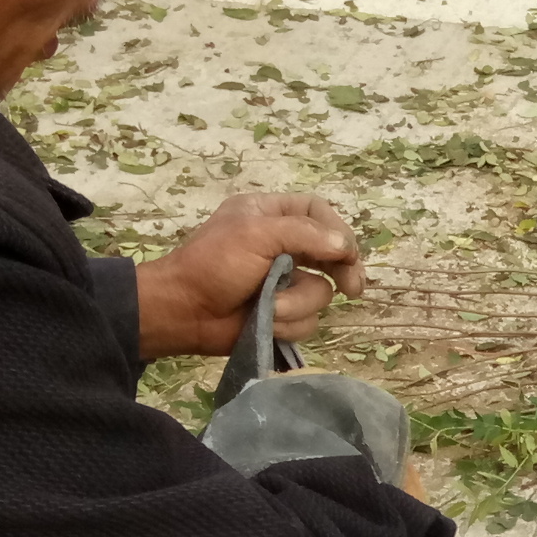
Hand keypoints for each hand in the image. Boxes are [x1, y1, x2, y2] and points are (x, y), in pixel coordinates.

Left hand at [133, 191, 368, 359]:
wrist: (184, 312)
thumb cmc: (213, 264)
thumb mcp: (255, 234)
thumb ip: (304, 234)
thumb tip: (344, 247)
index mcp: (270, 215)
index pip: (318, 213)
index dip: (338, 231)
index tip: (347, 254)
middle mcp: (282, 246)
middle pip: (331, 254)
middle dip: (342, 272)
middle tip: (352, 289)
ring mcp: (283, 282)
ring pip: (319, 293)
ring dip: (296, 303)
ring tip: (270, 307)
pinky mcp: (282, 314)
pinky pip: (306, 320)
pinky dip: (287, 324)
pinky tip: (267, 322)